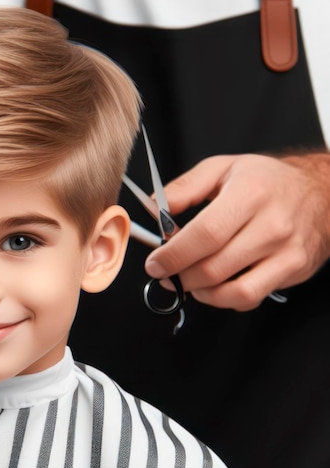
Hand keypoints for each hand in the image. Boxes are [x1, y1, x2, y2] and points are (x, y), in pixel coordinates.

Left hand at [144, 153, 329, 309]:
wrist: (320, 192)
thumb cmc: (265, 181)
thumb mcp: (222, 168)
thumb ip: (184, 188)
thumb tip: (153, 209)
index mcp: (250, 193)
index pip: (205, 234)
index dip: (174, 255)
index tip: (155, 264)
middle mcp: (272, 224)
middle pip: (214, 267)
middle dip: (180, 277)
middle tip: (166, 274)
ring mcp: (286, 251)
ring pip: (233, 291)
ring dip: (200, 292)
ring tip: (188, 281)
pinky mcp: (294, 270)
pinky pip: (251, 298)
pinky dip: (225, 299)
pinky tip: (214, 286)